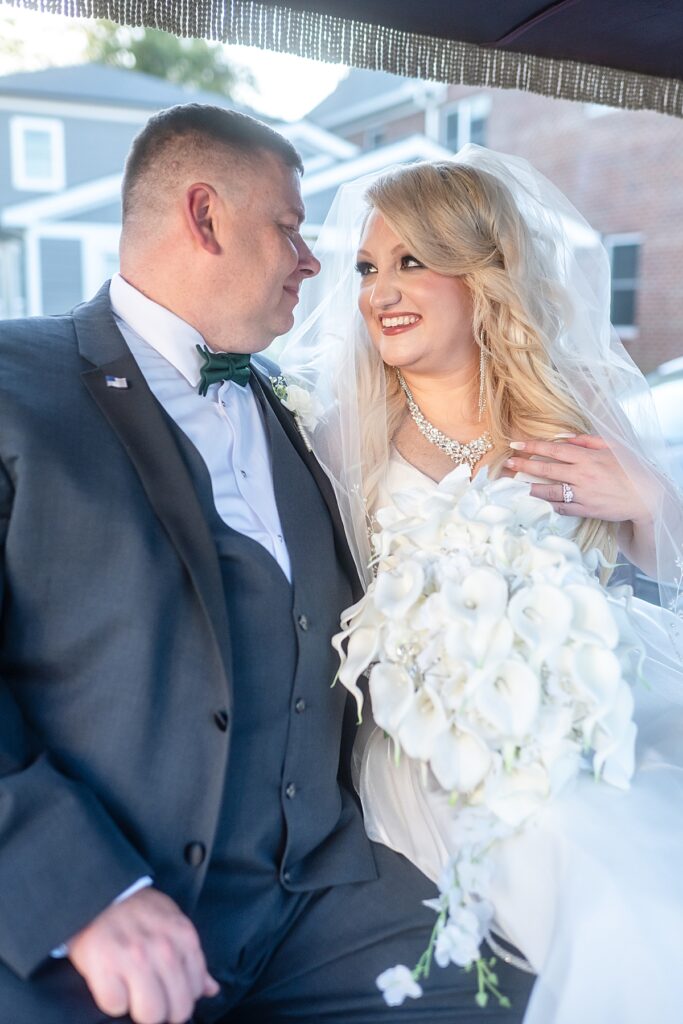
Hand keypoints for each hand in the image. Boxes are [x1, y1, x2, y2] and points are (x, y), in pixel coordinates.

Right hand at [68, 888, 219, 1023]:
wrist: (100, 892)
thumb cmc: (139, 910)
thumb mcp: (173, 922)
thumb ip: (192, 958)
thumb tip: (212, 989)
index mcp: (184, 937)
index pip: (196, 991)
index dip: (181, 999)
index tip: (168, 994)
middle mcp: (163, 948)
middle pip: (177, 1010)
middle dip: (164, 1012)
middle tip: (150, 1000)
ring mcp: (134, 958)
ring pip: (150, 1014)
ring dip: (140, 1010)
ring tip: (132, 994)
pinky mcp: (104, 966)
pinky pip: (115, 1007)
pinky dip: (113, 1001)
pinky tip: (112, 983)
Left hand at [505, 434, 650, 523]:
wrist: (646, 496)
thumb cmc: (629, 468)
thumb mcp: (611, 447)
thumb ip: (587, 441)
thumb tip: (565, 438)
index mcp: (587, 457)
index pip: (553, 449)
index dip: (532, 447)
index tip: (514, 445)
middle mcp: (582, 475)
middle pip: (546, 469)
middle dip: (523, 466)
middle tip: (506, 465)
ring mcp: (582, 494)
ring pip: (549, 491)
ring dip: (529, 488)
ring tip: (514, 485)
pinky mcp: (585, 510)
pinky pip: (561, 508)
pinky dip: (548, 504)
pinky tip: (537, 501)